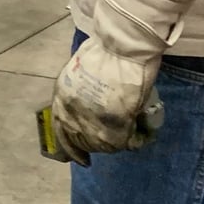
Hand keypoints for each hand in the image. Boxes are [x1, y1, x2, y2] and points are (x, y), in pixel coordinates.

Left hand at [49, 0, 179, 160]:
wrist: (122, 46)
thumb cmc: (106, 50)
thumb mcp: (81, 71)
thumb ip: (82, 91)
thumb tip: (92, 102)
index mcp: (62, 97)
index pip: (61, 130)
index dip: (72, 147)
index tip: (81, 157)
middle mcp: (71, 114)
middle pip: (83, 141)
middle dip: (97, 143)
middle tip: (114, 139)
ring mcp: (91, 123)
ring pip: (104, 146)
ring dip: (117, 142)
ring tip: (131, 133)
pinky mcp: (114, 128)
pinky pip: (125, 143)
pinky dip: (135, 140)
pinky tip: (142, 134)